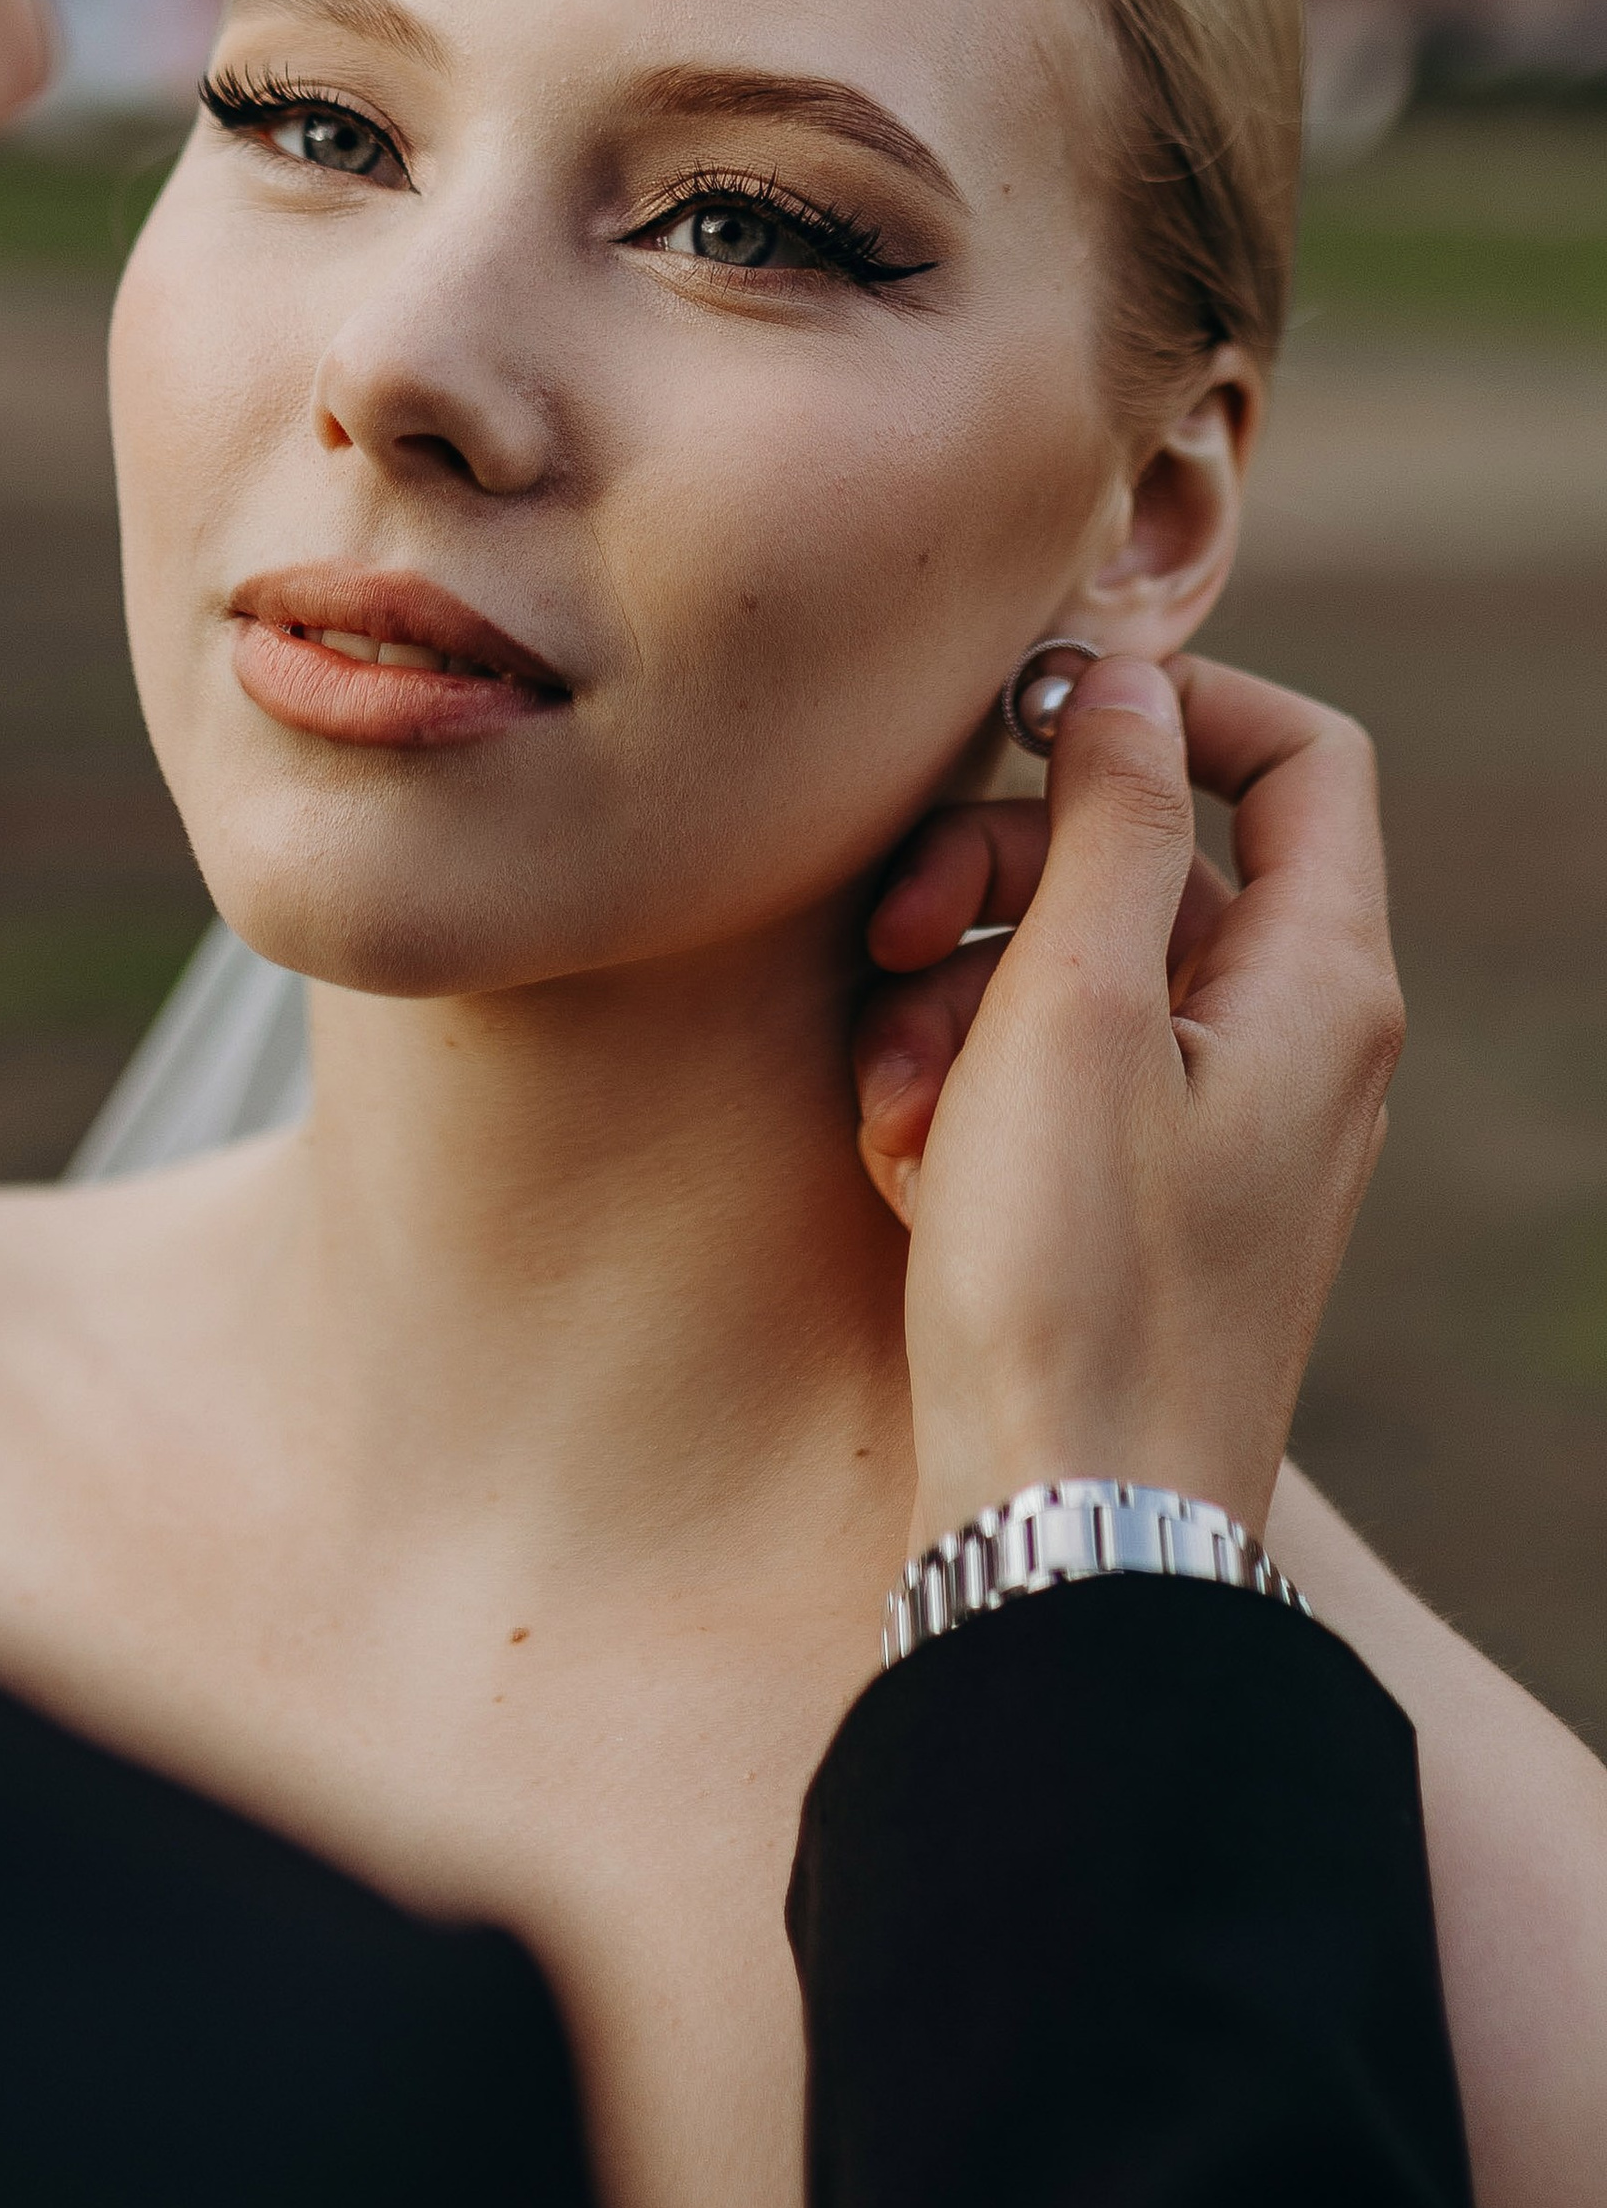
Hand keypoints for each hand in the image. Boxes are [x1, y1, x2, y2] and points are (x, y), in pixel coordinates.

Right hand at [852, 654, 1402, 1553]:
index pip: (1300, 756)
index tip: (1022, 718)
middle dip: (994, 873)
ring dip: (951, 1001)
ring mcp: (1220, 1127)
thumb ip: (1105, 824)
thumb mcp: (1072, 1011)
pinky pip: (1050, 1082)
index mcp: (1321, 981)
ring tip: (891, 1102)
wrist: (1069, 1529)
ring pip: (1072, 971)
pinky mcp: (1141, 1201)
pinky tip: (904, 1164)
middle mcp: (1296, 1042)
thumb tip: (1121, 679)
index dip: (1166, 705)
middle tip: (885, 926)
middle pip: (1146, 862)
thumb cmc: (1075, 1280)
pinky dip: (966, 1094)